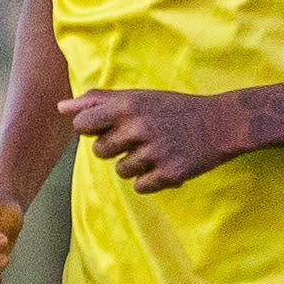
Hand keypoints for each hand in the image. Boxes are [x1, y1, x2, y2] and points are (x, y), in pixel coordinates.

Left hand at [60, 87, 250, 192]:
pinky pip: (140, 187)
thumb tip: (61, 107)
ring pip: (120, 170)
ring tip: (155, 150)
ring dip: (134, 164)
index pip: (83, 124)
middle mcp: (139, 128)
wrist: (222, 123)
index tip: (109, 126)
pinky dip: (150, 179)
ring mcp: (155, 152)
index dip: (91, 129)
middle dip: (114, 148)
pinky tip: (165, 164)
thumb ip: (98, 100)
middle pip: (99, 152)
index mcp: (129, 105)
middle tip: (138, 139)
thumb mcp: (138, 96)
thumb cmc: (173, 108)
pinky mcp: (169, 174)